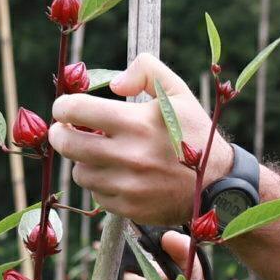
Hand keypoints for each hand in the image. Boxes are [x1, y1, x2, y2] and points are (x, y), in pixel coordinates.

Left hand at [48, 56, 220, 229]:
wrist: (219, 184)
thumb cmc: (196, 134)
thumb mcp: (179, 93)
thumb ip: (146, 70)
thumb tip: (113, 83)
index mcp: (138, 123)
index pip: (77, 110)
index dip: (64, 106)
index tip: (65, 108)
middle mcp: (129, 156)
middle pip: (68, 144)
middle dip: (60, 134)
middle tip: (64, 130)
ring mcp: (128, 186)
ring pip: (80, 172)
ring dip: (82, 161)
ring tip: (96, 154)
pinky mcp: (130, 209)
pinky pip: (97, 196)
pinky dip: (100, 185)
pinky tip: (115, 175)